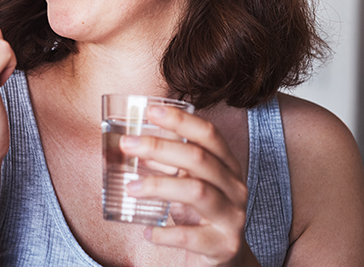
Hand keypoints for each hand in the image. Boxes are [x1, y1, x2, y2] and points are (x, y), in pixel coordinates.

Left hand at [120, 106, 260, 266]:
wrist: (227, 259)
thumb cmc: (202, 215)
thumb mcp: (191, 184)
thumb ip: (171, 164)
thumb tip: (134, 145)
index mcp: (228, 166)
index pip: (209, 134)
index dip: (181, 120)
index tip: (150, 111)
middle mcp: (235, 188)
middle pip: (199, 158)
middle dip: (159, 147)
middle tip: (127, 145)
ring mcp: (232, 217)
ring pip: (196, 191)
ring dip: (158, 186)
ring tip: (130, 188)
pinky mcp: (223, 245)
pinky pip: (190, 236)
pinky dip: (165, 233)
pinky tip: (146, 231)